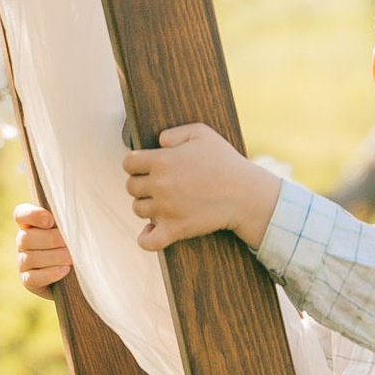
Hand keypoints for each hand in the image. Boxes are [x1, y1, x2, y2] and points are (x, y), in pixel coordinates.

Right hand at [15, 203, 71, 292]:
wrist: (75, 275)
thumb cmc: (75, 244)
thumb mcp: (72, 230)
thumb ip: (69, 221)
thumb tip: (78, 215)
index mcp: (30, 224)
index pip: (21, 214)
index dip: (33, 215)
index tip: (50, 221)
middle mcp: (22, 241)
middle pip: (26, 237)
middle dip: (51, 240)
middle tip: (70, 244)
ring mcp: (23, 261)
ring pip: (31, 258)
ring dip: (54, 257)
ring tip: (71, 258)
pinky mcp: (27, 280)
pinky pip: (33, 277)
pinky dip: (50, 273)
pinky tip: (65, 270)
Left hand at [120, 123, 280, 251]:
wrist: (246, 194)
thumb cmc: (226, 162)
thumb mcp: (202, 134)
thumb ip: (174, 133)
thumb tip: (158, 143)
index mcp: (162, 161)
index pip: (128, 163)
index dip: (136, 164)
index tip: (146, 167)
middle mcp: (160, 185)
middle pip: (131, 187)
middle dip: (142, 184)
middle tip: (159, 185)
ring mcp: (166, 209)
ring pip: (138, 209)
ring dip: (147, 206)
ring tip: (162, 202)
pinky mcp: (176, 229)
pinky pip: (148, 241)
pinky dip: (146, 238)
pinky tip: (152, 230)